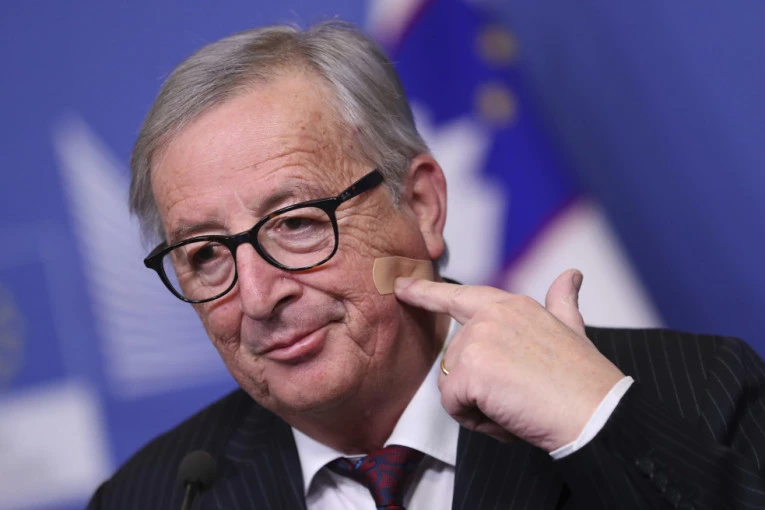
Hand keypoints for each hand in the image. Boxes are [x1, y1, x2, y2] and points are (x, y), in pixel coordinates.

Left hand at [394, 269, 624, 451]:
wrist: (596, 412)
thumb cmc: (585, 380)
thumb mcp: (572, 330)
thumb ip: (562, 303)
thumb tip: (571, 276)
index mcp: (511, 305)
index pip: (458, 296)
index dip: (426, 293)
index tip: (401, 286)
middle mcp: (491, 315)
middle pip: (455, 360)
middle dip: (478, 388)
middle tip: (520, 395)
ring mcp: (478, 338)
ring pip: (452, 384)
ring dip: (478, 405)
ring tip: (517, 404)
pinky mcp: (470, 368)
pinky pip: (452, 405)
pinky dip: (476, 421)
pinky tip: (507, 415)